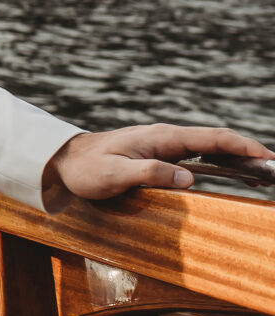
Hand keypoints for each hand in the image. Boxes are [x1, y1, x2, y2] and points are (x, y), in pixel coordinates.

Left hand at [44, 124, 273, 206]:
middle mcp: (167, 137)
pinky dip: (219, 162)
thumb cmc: (85, 168)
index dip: (245, 147)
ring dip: (237, 158)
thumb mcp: (114, 174)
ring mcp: (164, 145)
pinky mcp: (159, 155)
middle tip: (274, 170)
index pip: (214, 138)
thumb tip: (188, 179)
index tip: (270, 159)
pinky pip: (197, 156)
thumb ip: (150, 173)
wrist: (62, 160)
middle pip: (218, 140)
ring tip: (262, 174)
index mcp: (162, 137)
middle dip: (249, 152)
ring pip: (210, 147)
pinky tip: (229, 173)